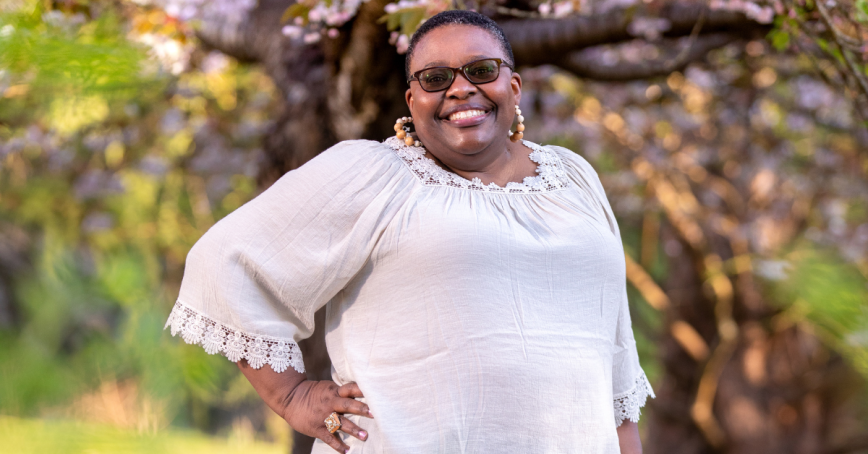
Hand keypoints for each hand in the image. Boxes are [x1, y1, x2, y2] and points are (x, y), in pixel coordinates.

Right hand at [236, 360, 373, 453]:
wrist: (290, 398)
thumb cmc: (312, 393)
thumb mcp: (327, 388)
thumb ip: (342, 392)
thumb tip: (361, 393)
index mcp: (334, 391)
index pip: (350, 389)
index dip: (361, 390)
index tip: (374, 392)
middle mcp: (330, 403)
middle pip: (347, 405)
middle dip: (360, 409)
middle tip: (373, 414)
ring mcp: (323, 416)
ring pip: (340, 422)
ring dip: (353, 429)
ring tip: (364, 435)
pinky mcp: (317, 428)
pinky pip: (329, 438)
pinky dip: (338, 445)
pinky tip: (346, 451)